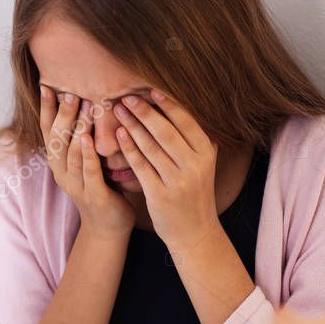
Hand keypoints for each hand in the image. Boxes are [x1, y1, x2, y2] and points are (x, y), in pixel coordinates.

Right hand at [39, 86, 133, 237]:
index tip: (46, 85)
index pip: (48, 130)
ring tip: (83, 105)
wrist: (107, 229)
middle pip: (57, 138)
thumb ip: (85, 138)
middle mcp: (61, 172)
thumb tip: (91, 102)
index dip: (46, 109)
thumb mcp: (89, 161)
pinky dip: (87, 154)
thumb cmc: (102, 189)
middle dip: (63, 113)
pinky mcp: (93, 195)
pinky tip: (87, 138)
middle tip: (70, 91)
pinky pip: (88, 171)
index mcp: (58, 162)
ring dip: (77, 127)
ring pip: (71, 152)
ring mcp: (75, 185)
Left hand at [112, 89, 218, 247]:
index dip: (168, 104)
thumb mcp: (205, 168)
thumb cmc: (195, 196)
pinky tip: (119, 135)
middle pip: (166, 131)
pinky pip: (141, 166)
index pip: (187, 122)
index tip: (151, 90)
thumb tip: (195, 114)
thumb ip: (201, 143)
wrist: (195, 233)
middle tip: (127, 97)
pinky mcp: (160, 194)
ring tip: (117, 111)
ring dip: (132, 126)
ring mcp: (177, 180)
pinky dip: (129, 148)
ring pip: (151, 146)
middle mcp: (194, 165)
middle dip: (145, 112)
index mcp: (206, 154)